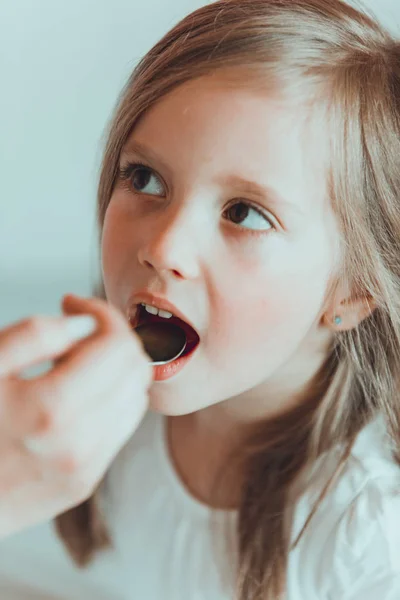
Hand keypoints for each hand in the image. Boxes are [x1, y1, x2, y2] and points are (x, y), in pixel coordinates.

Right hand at [0, 294, 151, 537]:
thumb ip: (33, 336)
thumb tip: (84, 322)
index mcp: (51, 409)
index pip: (118, 345)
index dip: (102, 314)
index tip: (76, 306)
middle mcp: (77, 443)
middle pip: (136, 369)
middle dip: (112, 339)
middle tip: (75, 335)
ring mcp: (85, 468)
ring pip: (137, 397)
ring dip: (115, 371)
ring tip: (72, 367)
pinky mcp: (85, 482)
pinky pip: (124, 427)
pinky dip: (111, 400)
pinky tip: (75, 397)